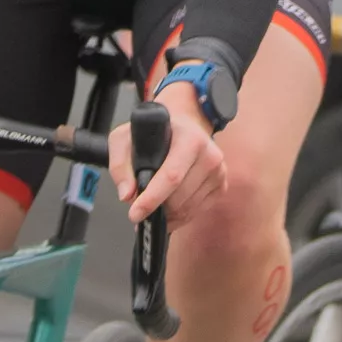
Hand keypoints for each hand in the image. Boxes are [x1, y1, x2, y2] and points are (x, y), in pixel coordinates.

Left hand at [110, 81, 227, 229]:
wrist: (184, 126)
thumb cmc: (154, 133)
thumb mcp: (126, 137)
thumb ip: (120, 164)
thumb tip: (127, 195)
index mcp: (190, 139)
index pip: (171, 176)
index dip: (152, 199)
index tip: (134, 214)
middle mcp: (210, 155)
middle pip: (179, 198)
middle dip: (156, 208)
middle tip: (139, 206)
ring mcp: (219, 172)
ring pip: (187, 209)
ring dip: (167, 214)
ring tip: (154, 203)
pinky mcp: (221, 185)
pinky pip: (196, 212)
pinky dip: (179, 215)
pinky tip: (169, 204)